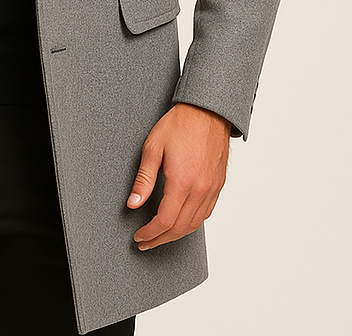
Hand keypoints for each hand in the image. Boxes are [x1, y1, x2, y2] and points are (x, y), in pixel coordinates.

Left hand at [126, 102, 230, 250]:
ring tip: (160, 235)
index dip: (150, 233)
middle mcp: (200, 189)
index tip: (139, 236)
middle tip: (146, 242)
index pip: (165, 221)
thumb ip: (144, 179)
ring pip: (195, 224)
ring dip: (176, 234)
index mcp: (182, 181)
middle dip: (160, 239)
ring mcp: (212, 188)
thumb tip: (133, 203)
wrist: (208, 110)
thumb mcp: (153, 147)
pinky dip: (192, 222)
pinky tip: (181, 220)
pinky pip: (206, 212)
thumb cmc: (180, 124)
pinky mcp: (218, 184)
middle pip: (180, 228)